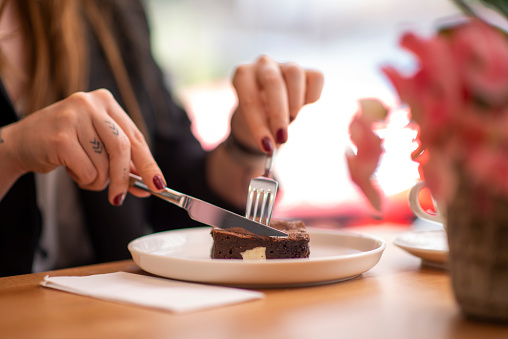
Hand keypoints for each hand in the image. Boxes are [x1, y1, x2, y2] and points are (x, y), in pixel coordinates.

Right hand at [2, 89, 165, 204]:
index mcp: (106, 102)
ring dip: (97, 180)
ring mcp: (74, 116)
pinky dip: (83, 180)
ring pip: (104, 164)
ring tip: (83, 173)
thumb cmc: (65, 144)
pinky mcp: (60, 135)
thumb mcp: (98, 147)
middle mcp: (91, 103)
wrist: (21, 142)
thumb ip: (124, 163)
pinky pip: (86, 171)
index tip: (159, 185)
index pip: (136, 137)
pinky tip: (70, 169)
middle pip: (123, 148)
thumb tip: (151, 185)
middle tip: (120, 198)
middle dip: (125, 178)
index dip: (149, 164)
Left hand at [230, 55, 323, 152]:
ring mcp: (285, 65)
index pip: (249, 99)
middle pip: (272, 82)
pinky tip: (306, 106)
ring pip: (294, 74)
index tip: (267, 147)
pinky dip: (312, 95)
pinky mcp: (306, 70)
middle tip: (283, 137)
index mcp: (243, 75)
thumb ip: (263, 131)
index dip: (258, 125)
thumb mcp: (253, 125)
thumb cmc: (258, 117)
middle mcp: (263, 65)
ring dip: (295, 102)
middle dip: (279, 113)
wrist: (269, 107)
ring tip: (292, 119)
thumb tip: (275, 144)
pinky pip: (315, 78)